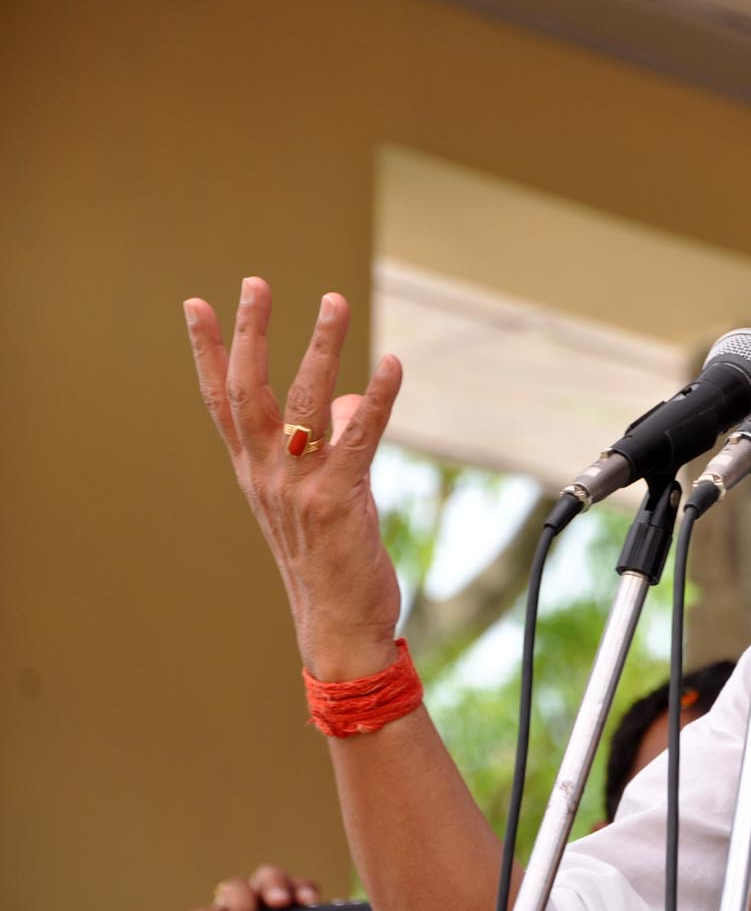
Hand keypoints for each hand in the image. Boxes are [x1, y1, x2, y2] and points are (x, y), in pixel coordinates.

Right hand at [185, 278, 402, 680]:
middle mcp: (266, 475)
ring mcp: (298, 488)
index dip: (208, 351)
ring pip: (306, 402)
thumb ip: (334, 445)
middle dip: (250, 333)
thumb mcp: (325, 496)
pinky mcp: (340, 500)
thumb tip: (353, 401)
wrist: (339, 628)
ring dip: (321, 346)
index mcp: (254, 473)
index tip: (196, 302)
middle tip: (256, 282)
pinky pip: (360, 438)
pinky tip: (392, 364)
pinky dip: (377, 398)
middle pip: (249, 390)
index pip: (220, 401)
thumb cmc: (331, 561)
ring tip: (334, 300)